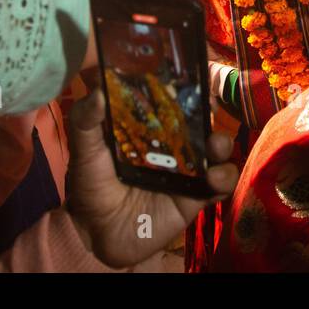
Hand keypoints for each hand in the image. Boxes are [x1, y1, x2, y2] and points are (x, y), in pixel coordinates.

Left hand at [66, 88, 237, 267]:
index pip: (174, 101)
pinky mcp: (196, 196)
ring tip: (213, 147)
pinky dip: (224, 178)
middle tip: (207, 108)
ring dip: (221, 143)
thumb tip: (98, 93)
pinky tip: (213, 179)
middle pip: (202, 120)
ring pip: (217, 149)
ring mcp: (188, 169)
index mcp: (150, 127)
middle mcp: (174, 143)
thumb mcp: (85, 150)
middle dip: (210, 111)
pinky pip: (221, 184)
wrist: (97, 233)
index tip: (193, 75)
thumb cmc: (91, 184)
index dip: (187, 87)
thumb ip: (86, 121)